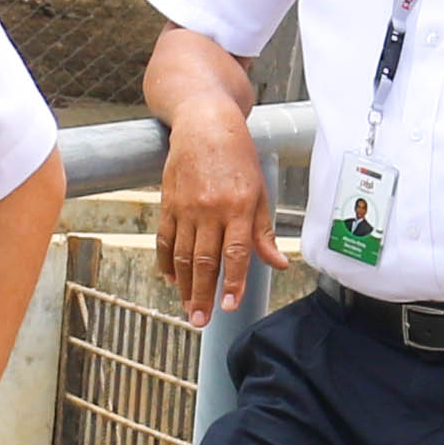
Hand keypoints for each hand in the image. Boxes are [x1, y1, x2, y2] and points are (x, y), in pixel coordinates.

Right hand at [154, 104, 285, 322]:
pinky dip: (165, 262)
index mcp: (238, 206)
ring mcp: (186, 207)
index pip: (235, 253)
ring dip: (184, 286)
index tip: (228, 306)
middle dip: (202, 294)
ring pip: (181, 255)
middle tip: (200, 321)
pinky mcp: (168, 203)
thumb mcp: (259, 191)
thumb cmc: (237, 156)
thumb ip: (264, 232)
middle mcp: (210, 209)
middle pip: (204, 260)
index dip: (232, 282)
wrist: (204, 123)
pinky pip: (164, 239)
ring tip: (187, 309)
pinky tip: (170, 280)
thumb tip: (279, 264)